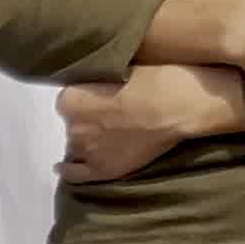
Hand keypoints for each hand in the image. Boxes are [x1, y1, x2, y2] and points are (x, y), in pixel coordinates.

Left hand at [58, 64, 244, 183]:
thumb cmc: (156, 80)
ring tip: (110, 134)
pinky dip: (69, 171)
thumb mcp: (121, 68)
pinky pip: (76, 175)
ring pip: (77, 146)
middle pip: (73, 124)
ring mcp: (87, 151)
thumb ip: (99, 82)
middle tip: (113, 114)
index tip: (102, 96)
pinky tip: (63, 167)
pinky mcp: (104, 170)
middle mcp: (72, 126)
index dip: (87, 98)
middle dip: (89, 119)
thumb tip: (98, 88)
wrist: (181, 107)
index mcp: (70, 98)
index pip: (69, 99)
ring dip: (89, 140)